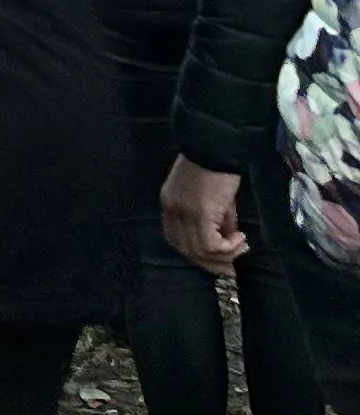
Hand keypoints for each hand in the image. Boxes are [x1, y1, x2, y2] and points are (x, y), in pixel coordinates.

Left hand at [162, 155, 247, 276]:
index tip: (220, 261)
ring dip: (225, 256)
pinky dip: (229, 248)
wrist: (216, 147)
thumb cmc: (217, 168)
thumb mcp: (214, 198)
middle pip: (187, 251)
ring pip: (200, 252)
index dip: (198, 255)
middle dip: (212, 264)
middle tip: (234, 267)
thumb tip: (229, 238)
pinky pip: (211, 245)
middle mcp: (172, 212)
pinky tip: (242, 238)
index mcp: (170, 206)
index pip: (177, 241)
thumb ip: (218, 219)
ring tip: (243, 247)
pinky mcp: (199, 214)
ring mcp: (183, 213)